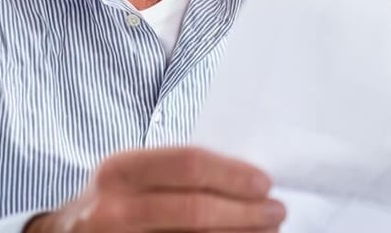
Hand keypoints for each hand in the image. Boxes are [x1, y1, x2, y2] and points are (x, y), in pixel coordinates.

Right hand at [24, 147, 285, 231]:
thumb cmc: (114, 199)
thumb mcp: (132, 174)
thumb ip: (177, 172)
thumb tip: (246, 179)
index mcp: (120, 170)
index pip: (188, 165)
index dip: (232, 175)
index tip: (265, 182)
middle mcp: (114, 209)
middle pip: (195, 211)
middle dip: (245, 213)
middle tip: (276, 211)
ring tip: (267, 231)